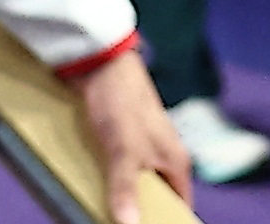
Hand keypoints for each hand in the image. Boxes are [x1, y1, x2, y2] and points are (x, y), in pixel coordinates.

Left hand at [72, 46, 192, 223]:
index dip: (168, 220)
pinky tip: (90, 186)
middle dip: (138, 210)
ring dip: (119, 194)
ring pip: (133, 183)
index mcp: (175, 161)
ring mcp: (141, 147)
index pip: (180, 205)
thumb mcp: (123, 150)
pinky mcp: (120, 139)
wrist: (99, 62)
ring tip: (99, 207)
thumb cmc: (121, 100)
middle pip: (154, 196)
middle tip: (115, 220)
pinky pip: (116, 169)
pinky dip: (105, 178)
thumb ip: (126, 187)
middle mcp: (162, 156)